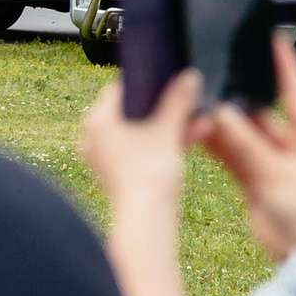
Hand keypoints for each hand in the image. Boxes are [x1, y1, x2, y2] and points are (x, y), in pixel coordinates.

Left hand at [79, 68, 205, 226]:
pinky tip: (193, 137)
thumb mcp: (168, 130)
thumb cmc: (150, 172)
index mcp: (97, 121)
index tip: (169, 78)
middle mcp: (94, 137)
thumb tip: (189, 76)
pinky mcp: (118, 172)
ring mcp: (104, 156)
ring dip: (171, 125)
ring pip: (141, 131)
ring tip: (201, 121)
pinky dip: (163, 143)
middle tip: (191, 100)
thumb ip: (178, 101)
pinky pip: (141, 149)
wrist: (146, 218)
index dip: (147, 82)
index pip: (120, 89)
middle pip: (133, 111)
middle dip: (166, 108)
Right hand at [200, 38, 295, 260]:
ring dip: (221, 125)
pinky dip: (214, 145)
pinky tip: (196, 134)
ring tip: (197, 108)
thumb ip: (245, 143)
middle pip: (261, 113)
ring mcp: (271, 162)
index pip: (295, 92)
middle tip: (215, 78)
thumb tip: (221, 113)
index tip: (270, 39)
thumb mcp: (276, 173)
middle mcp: (291, 146)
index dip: (284, 65)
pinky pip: (229, 155)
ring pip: (241, 134)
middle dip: (238, 99)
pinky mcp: (252, 178)